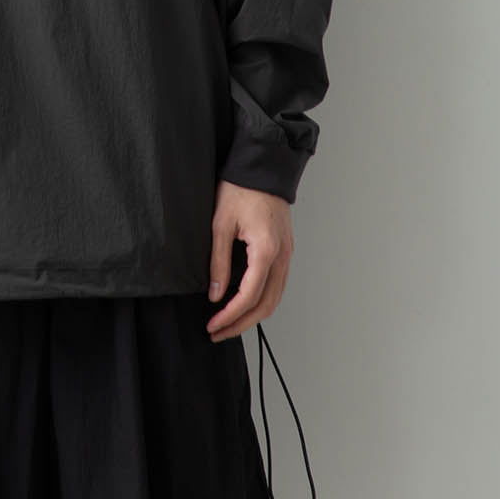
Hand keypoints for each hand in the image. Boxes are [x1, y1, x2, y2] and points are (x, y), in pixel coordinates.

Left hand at [205, 179, 293, 341]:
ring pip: (275, 298)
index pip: (249, 296)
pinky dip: (261, 299)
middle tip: (218, 332)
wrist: (263, 166)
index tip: (213, 325)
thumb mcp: (220, 224)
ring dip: (252, 315)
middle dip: (241, 324)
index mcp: (266, 250)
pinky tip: (244, 302)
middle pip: (266, 305)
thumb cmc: (240, 188)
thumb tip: (215, 294)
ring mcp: (287, 254)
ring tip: (228, 322)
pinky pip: (277, 284)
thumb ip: (218, 261)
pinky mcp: (285, 250)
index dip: (230, 316)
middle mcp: (282, 257)